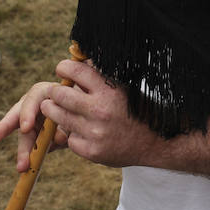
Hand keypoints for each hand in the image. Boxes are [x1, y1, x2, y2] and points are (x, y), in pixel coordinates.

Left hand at [38, 58, 163, 167]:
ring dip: (53, 110)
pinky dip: (72, 134)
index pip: (75, 71)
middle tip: (55, 92)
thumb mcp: (125, 88)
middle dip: (54, 91)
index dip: (64, 68)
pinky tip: (81, 131)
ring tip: (54, 107)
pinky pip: (69, 138)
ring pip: (58, 117)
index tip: (62, 70)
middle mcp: (100, 110)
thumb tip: (81, 58)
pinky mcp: (92, 151)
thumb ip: (102, 76)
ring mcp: (95, 132)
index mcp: (110, 90)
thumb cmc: (139, 111)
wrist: (156, 143)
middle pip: (59, 94)